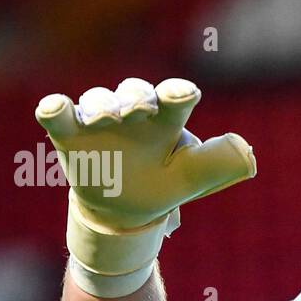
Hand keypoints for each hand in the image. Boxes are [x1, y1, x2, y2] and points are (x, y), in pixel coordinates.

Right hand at [35, 77, 255, 230]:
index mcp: (168, 118)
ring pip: (99, 99)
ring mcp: (101, 119)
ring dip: (102, 104)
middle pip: (136, 91)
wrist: (125, 209)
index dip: (178, 92)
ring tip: (107, 117)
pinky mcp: (70, 132)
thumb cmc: (164, 183)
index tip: (184, 95)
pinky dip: (55, 108)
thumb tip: (247, 153)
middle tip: (140, 109)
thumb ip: (216, 163)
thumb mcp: (192, 178)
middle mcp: (135, 111)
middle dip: (138, 96)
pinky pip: (59, 114)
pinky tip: (54, 108)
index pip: (176, 97)